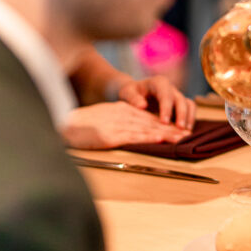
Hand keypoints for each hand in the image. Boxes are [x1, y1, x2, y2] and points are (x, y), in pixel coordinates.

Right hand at [62, 102, 190, 149]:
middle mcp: (122, 115)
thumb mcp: (103, 118)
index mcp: (120, 110)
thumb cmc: (80, 125)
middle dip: (171, 128)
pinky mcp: (111, 135)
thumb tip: (133, 130)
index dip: (164, 123)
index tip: (179, 129)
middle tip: (188, 134)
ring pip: (147, 128)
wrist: (62, 125)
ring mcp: (117, 125)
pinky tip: (161, 139)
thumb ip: (118, 121)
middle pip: (151, 121)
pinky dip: (150, 138)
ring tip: (181, 138)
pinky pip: (134, 136)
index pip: (147, 116)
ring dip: (166, 134)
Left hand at [117, 76, 195, 129]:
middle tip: (179, 128)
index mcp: (158, 83)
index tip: (164, 122)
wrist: (135, 93)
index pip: (165, 94)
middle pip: (180, 99)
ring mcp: (177, 96)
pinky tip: (185, 132)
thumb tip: (142, 106)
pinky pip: (190, 110)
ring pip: (189, 104)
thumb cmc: (130, 93)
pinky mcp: (181, 104)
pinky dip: (190, 120)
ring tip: (185, 132)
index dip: (166, 108)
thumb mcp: (127, 93)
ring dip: (189, 118)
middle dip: (181, 114)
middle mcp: (171, 88)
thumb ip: (133, 98)